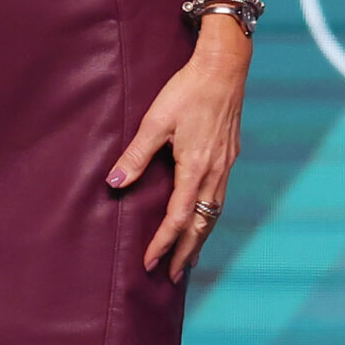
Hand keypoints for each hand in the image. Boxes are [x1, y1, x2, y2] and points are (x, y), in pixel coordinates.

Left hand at [107, 39, 247, 281]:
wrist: (224, 68)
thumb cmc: (186, 91)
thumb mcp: (156, 121)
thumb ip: (135, 155)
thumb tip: (114, 185)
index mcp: (195, 168)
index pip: (177, 218)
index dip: (163, 243)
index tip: (150, 264)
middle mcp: (215, 173)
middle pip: (201, 225)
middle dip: (186, 252)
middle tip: (173, 277)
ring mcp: (225, 166)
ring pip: (214, 214)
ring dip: (200, 238)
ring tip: (189, 259)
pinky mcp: (229, 157)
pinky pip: (220, 198)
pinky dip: (210, 218)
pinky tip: (204, 220)